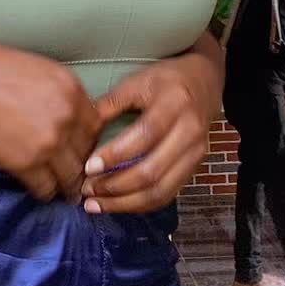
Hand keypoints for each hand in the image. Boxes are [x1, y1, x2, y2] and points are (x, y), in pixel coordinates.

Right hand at [0, 38, 101, 203]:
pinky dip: (42, 192)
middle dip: (78, 163)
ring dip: (64, 184)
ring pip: (71, 176)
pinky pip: (46, 188)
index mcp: (70, 87)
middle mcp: (67, 114)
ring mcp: (50, 141)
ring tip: (59, 189)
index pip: (95, 125)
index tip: (77, 148)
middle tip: (69, 172)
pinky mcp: (28, 164)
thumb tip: (64, 116)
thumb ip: (56, 94)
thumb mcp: (34, 70)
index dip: (85, 139)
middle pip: (87, 152)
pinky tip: (36, 189)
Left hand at [80, 33, 223, 214]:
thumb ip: (111, 103)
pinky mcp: (194, 168)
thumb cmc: (166, 80)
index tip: (88, 167)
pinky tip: (117, 204)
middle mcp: (190, 132)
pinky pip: (167, 195)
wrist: (204, 82)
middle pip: (153, 171)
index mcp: (174, 104)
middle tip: (86, 189)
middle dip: (115, 186)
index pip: (144, 136)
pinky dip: (140, 205)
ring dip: (124, 202)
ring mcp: (195, 154)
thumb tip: (81, 130)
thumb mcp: (138, 81)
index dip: (115, 155)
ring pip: (160, 191)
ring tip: (96, 204)